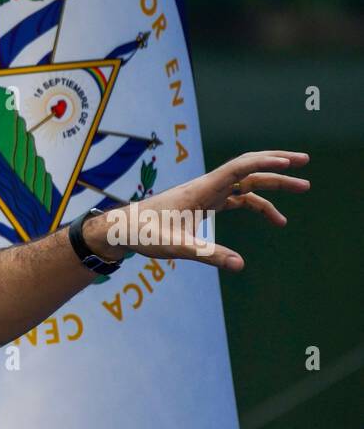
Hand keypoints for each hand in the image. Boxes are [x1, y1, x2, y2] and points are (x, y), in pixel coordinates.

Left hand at [90, 150, 309, 270]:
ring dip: (274, 185)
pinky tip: (274, 217)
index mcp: (201, 190)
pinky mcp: (203, 204)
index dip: (266, 163)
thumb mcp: (177, 247)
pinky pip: (238, 199)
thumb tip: (240, 265)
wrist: (121, 230)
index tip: (291, 165)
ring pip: (246, 183)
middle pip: (248, 168)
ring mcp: (206, 194)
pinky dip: (257, 204)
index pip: (239, 167)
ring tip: (302, 190)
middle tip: (306, 163)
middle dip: (278, 164)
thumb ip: (208, 254)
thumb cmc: (144, 234)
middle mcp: (206, 187)